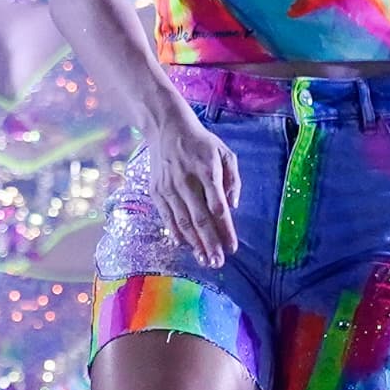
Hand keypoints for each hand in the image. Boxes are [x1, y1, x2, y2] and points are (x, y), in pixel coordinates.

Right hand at [132, 104, 239, 267]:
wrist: (166, 127)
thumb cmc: (201, 142)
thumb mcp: (225, 153)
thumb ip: (233, 179)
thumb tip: (233, 207)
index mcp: (207, 171)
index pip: (218, 208)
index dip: (225, 230)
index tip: (232, 248)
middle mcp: (187, 181)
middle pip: (200, 219)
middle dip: (210, 244)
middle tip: (217, 263)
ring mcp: (169, 187)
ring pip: (182, 221)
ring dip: (194, 243)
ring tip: (204, 259)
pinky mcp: (156, 190)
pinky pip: (166, 216)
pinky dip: (175, 232)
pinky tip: (184, 245)